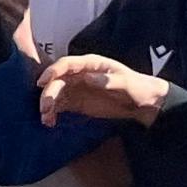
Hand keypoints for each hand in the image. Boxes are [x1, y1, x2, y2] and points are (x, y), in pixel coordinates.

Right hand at [37, 54, 169, 130]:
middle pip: (57, 81)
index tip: (43, 82)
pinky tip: (50, 122)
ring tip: (46, 118)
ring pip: (55, 94)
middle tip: (45, 107)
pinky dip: (52, 113)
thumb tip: (87, 78)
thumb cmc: (138, 87)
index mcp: (91, 64)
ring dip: (47, 105)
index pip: (67, 64)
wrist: (144, 103)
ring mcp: (77, 89)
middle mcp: (80, 75)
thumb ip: (108, 80)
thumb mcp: (127, 83)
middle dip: (48, 93)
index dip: (52, 71)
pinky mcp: (76, 103)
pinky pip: (59, 106)